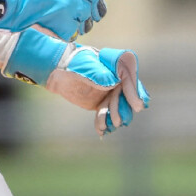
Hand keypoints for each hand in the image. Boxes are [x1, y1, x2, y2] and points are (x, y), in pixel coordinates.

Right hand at [0, 0, 105, 39]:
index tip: (94, 4)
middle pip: (92, 8)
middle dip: (91, 12)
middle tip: (90, 16)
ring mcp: (72, 11)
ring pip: (85, 21)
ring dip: (81, 23)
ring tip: (73, 22)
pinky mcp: (66, 25)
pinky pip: (73, 32)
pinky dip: (69, 31)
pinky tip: (62, 28)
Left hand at [2, 28, 149, 134]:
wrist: (57, 72)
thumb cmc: (72, 64)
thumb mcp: (86, 67)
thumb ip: (101, 74)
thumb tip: (116, 82)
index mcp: (119, 65)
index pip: (130, 79)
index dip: (134, 93)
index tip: (138, 107)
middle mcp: (120, 79)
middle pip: (127, 97)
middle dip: (122, 110)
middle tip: (117, 121)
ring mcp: (113, 91)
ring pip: (118, 108)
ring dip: (113, 119)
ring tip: (104, 127)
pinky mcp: (105, 102)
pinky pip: (108, 114)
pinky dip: (104, 122)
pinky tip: (101, 131)